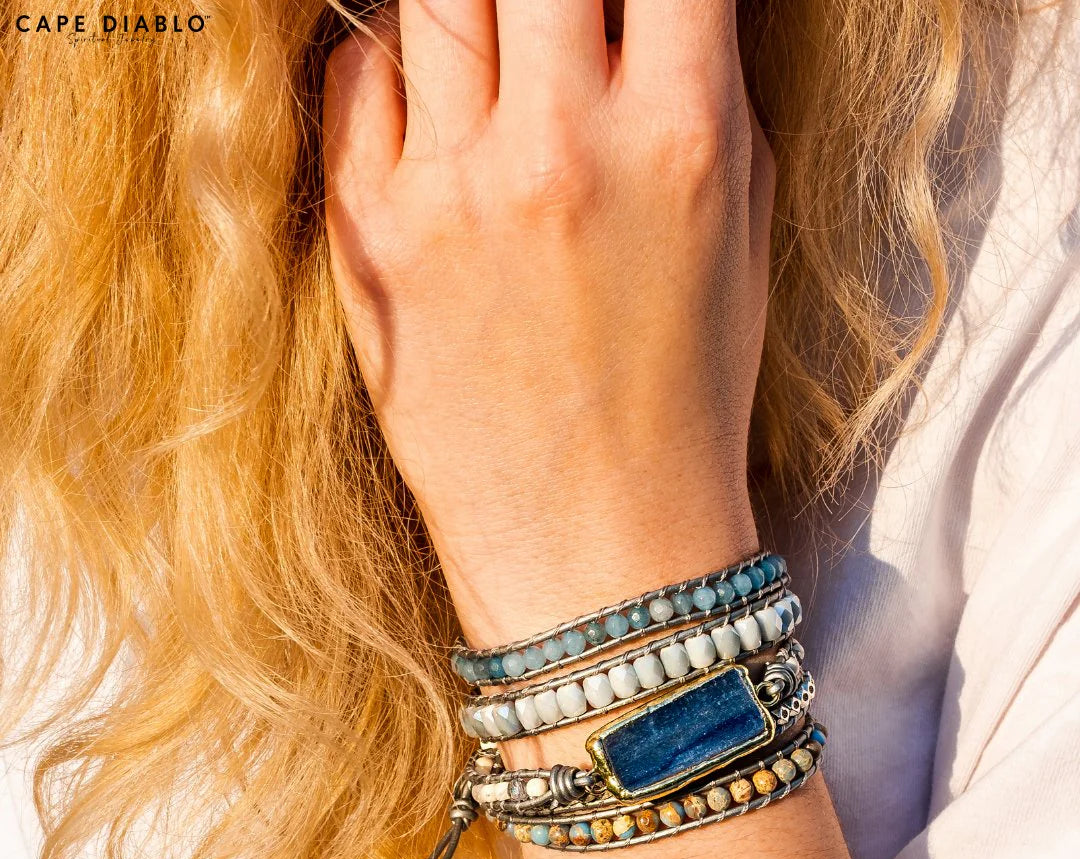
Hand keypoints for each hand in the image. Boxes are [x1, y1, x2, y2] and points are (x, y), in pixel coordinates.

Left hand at [322, 0, 774, 644]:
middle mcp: (559, 148)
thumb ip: (702, 93)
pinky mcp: (370, 237)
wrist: (597, 546)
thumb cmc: (684, 403)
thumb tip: (652, 6)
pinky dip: (394, 63)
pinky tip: (433, 110)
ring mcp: (450, 191)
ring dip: (471, 10)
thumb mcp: (739, 237)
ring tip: (496, 59)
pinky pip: (357, 76)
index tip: (626, 5)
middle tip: (550, 26)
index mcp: (679, 138)